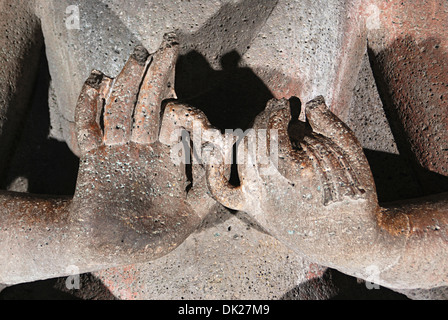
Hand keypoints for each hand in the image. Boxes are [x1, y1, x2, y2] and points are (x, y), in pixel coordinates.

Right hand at [71, 34, 212, 262]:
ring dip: (129, 83)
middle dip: (159, 76)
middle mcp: (143, 149)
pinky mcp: (90, 158)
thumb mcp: (188, 216)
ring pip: (122, 108)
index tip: (203, 128)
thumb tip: (224, 159)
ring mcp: (116, 151)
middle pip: (150, 103)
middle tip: (169, 45)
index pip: (177, 120)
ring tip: (137, 57)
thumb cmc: (150, 238)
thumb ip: (207, 190)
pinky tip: (98, 80)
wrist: (109, 249)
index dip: (190, 115)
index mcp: (167, 158)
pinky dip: (90, 104)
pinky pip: (88, 126)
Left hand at [175, 96, 395, 269]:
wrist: (348, 241)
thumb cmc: (355, 195)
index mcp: (294, 172)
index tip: (287, 103)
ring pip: (241, 155)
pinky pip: (222, 190)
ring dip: (252, 135)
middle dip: (266, 118)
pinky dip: (214, 170)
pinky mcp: (253, 210)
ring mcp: (257, 200)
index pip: (271, 129)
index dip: (278, 111)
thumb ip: (329, 124)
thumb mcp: (352, 156)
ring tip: (269, 127)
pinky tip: (215, 152)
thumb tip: (311, 101)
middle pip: (255, 138)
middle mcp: (269, 186)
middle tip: (279, 109)